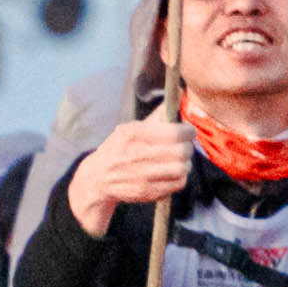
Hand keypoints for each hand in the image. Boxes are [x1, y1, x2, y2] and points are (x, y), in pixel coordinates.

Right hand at [67, 109, 199, 227]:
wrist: (99, 178)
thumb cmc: (120, 148)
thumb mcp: (130, 129)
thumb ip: (157, 117)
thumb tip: (180, 95)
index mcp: (133, 134)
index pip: (174, 133)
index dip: (188, 132)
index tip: (188, 131)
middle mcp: (137, 154)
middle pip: (181, 151)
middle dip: (188, 147)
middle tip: (186, 146)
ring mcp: (141, 175)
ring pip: (182, 168)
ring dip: (186, 163)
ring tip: (180, 160)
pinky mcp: (147, 191)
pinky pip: (178, 184)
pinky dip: (180, 177)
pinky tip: (173, 173)